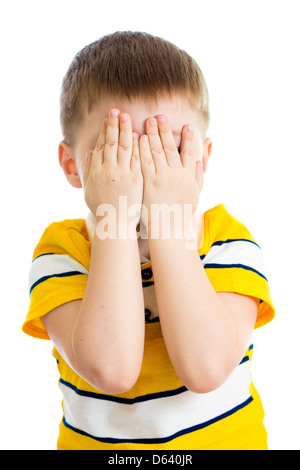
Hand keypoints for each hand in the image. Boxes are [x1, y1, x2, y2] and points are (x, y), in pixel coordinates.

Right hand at [83, 109, 142, 234]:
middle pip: (111, 142)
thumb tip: (89, 153)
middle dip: (114, 125)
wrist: (115, 223)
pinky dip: (138, 146)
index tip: (107, 118)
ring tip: (127, 117)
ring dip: (126, 130)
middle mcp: (108, 170)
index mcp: (96, 171)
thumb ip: (88, 170)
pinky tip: (140, 135)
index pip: (100, 146)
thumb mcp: (89, 189)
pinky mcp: (136, 179)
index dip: (104, 130)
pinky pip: (137, 159)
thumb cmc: (102, 208)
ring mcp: (123, 173)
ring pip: (125, 147)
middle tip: (117, 110)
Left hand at [139, 115, 202, 236]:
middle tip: (161, 116)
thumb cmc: (181, 213)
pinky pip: (145, 161)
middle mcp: (176, 173)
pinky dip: (142, 148)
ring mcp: (161, 176)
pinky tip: (139, 137)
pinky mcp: (148, 181)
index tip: (187, 126)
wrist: (169, 228)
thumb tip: (201, 161)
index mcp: (188, 176)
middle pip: (170, 147)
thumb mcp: (195, 194)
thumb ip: (198, 176)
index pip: (190, 153)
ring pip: (157, 150)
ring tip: (149, 120)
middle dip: (165, 130)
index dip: (189, 139)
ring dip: (153, 134)